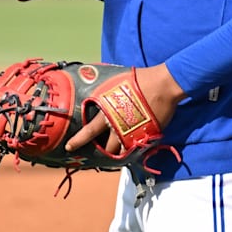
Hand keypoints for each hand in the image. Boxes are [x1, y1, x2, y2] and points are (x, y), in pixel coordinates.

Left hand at [65, 63, 183, 154]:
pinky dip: (132, 148)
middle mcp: (118, 126)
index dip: (78, 140)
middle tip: (102, 149)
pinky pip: (136, 148)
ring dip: (118, 152)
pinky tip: (132, 146)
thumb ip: (103, 93)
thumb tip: (94, 95)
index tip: (69, 147)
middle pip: (106, 148)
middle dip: (104, 150)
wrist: (162, 85)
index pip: (89, 131)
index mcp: (107, 113)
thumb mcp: (114, 83)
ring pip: (122, 151)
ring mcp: (133, 133)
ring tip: (117, 151)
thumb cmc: (138, 80)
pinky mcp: (147, 136)